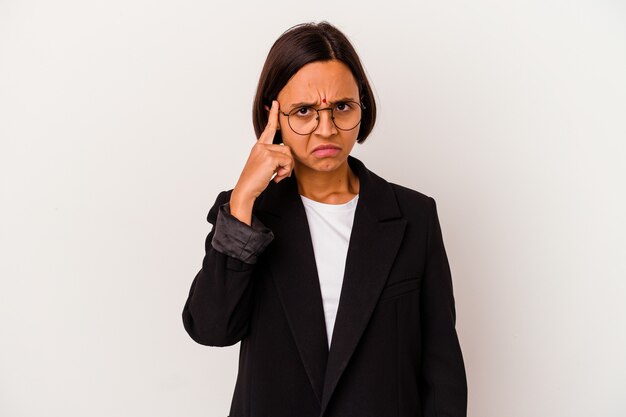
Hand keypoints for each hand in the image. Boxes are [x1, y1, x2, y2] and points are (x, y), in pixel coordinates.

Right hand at [229, 100, 293, 224]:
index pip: (268, 128)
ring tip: (277, 176)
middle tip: (280, 174)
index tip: (275, 103)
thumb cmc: (255, 181)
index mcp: (259, 147)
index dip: (273, 116)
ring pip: (288, 155)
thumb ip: (273, 158)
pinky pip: (287, 162)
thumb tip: (287, 158)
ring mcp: (264, 151)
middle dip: (288, 163)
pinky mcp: (269, 157)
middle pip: (286, 147)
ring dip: (287, 168)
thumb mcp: (264, 166)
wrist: (245, 190)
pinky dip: (285, 172)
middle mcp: (260, 146)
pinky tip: (276, 178)